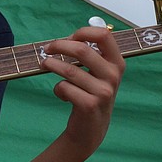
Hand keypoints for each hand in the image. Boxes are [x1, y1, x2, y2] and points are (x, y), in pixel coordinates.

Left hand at [41, 25, 124, 158]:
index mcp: (117, 63)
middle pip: (81, 49)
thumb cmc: (91, 94)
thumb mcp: (98, 73)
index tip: (68, 38)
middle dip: (59, 46)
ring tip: (44, 64)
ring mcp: (103, 91)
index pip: (104, 35)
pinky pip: (64, 87)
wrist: (92, 129)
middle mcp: (113, 76)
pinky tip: (62, 94)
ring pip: (69, 69)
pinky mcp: (89, 105)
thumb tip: (69, 38)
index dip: (83, 32)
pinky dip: (58, 89)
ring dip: (51, 64)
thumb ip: (91, 54)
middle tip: (46, 49)